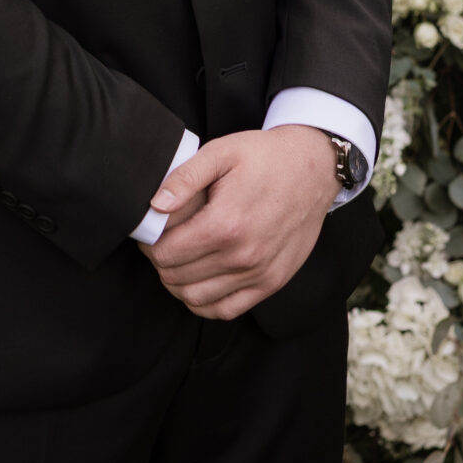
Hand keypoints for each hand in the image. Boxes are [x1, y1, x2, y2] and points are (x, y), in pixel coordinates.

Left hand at [139, 126, 335, 320]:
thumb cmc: (264, 156)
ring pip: (196, 299)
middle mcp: (242, 257)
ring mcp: (259, 274)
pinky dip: (204, 302)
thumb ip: (184, 178)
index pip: (165, 253)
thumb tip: (155, 205)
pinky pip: (226, 310)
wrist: (313, 168)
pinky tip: (200, 279)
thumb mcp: (221, 153)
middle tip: (161, 241)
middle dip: (160, 261)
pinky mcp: (271, 283)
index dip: (148, 243)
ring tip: (178, 258)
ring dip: (177, 282)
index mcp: (225, 224)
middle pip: (176, 278)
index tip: (150, 230)